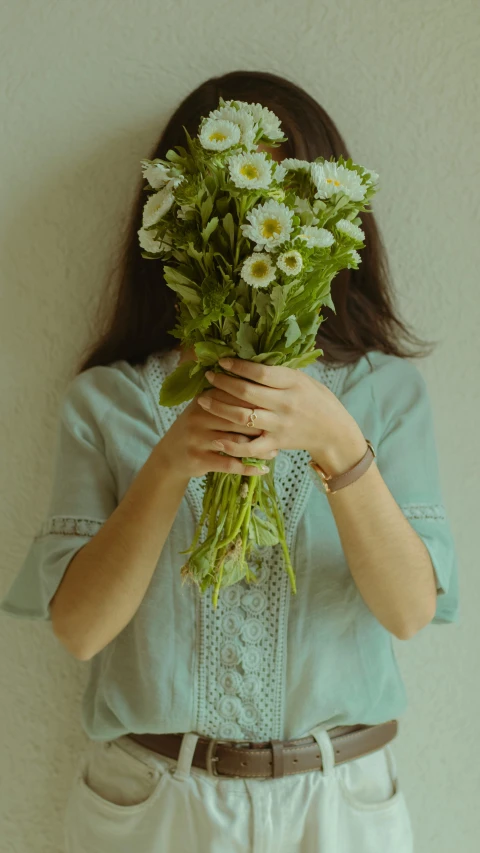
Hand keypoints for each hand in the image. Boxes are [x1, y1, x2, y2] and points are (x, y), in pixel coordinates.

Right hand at [156, 394, 278, 479]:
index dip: (259, 403)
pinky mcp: (198, 459)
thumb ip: (228, 397)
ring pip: (236, 443)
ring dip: (258, 449)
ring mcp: (198, 438)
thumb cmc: (197, 428)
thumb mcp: (206, 408)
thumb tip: (262, 389)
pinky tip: (262, 469)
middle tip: (280, 432)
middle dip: (261, 427)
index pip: (237, 397)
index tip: (277, 409)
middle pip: (239, 419)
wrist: (171, 455)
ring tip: (274, 451)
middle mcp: (199, 416)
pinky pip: (229, 464)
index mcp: (205, 399)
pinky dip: (248, 468)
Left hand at [196, 357, 366, 475]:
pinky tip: (217, 438)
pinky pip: (251, 448)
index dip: (238, 366)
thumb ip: (278, 372)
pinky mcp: (276, 444)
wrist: (333, 431)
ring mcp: (279, 425)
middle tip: (208, 376)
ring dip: (219, 408)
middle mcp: (285, 403)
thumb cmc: (316, 400)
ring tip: (203, 400)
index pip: (261, 372)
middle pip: (246, 393)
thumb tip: (248, 357)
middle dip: (222, 383)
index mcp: (292, 383)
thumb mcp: (302, 379)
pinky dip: (232, 445)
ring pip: (242, 417)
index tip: (222, 361)